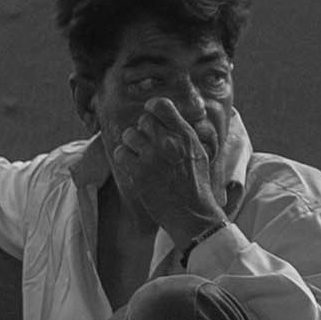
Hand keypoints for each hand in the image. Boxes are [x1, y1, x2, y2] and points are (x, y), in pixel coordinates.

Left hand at [111, 93, 236, 246]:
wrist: (193, 214)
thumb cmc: (197, 185)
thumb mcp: (200, 153)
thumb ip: (185, 134)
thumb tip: (171, 118)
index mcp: (186, 135)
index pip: (162, 105)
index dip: (153, 108)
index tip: (151, 116)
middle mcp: (169, 142)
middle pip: (143, 120)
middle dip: (143, 130)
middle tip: (146, 142)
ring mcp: (152, 157)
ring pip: (129, 135)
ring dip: (131, 144)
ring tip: (139, 155)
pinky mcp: (139, 173)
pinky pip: (121, 153)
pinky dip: (124, 158)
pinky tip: (133, 165)